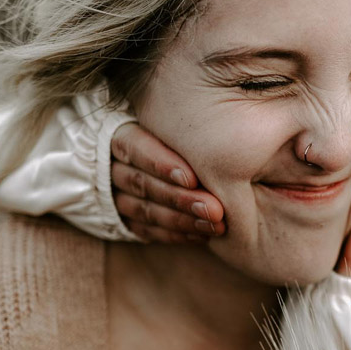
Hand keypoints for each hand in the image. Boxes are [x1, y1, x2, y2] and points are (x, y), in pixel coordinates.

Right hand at [110, 123, 225, 243]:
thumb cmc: (179, 132)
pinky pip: (147, 231)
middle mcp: (114, 166)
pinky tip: (202, 235)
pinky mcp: (125, 219)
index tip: (192, 178)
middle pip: (142, 183)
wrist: (156, 159)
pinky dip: (175, 234)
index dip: (161, 164)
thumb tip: (236, 114)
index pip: (135, 147)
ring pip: (145, 210)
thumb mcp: (182, 123)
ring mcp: (117, 195)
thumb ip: (199, 125)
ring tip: (215, 225)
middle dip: (180, 198)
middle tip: (215, 209)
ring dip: (182, 220)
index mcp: (123, 135)